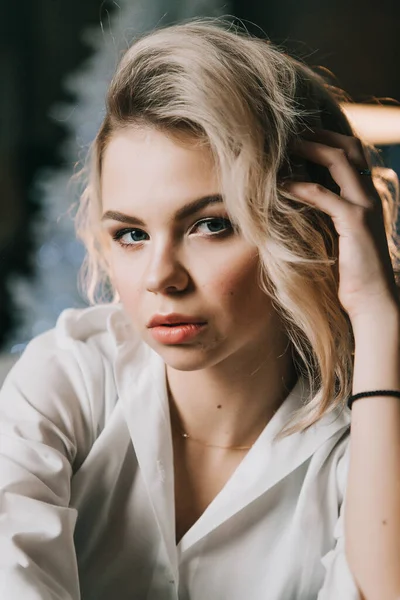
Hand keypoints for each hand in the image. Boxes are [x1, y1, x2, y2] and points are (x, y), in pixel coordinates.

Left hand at [282, 130, 399, 326]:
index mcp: (368, 197)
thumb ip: (328, 215)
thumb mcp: (340, 236)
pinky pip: (324, 194)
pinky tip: (281, 186)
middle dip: (320, 134)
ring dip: (309, 150)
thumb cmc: (353, 271)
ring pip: (339, 162)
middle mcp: (370, 195)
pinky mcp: (355, 222)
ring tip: (284, 149)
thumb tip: (300, 201)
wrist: (372, 299)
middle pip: (350, 147)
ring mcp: (365, 206)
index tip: (301, 136)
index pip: (353, 154)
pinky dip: (300, 187)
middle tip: (291, 134)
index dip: (329, 140)